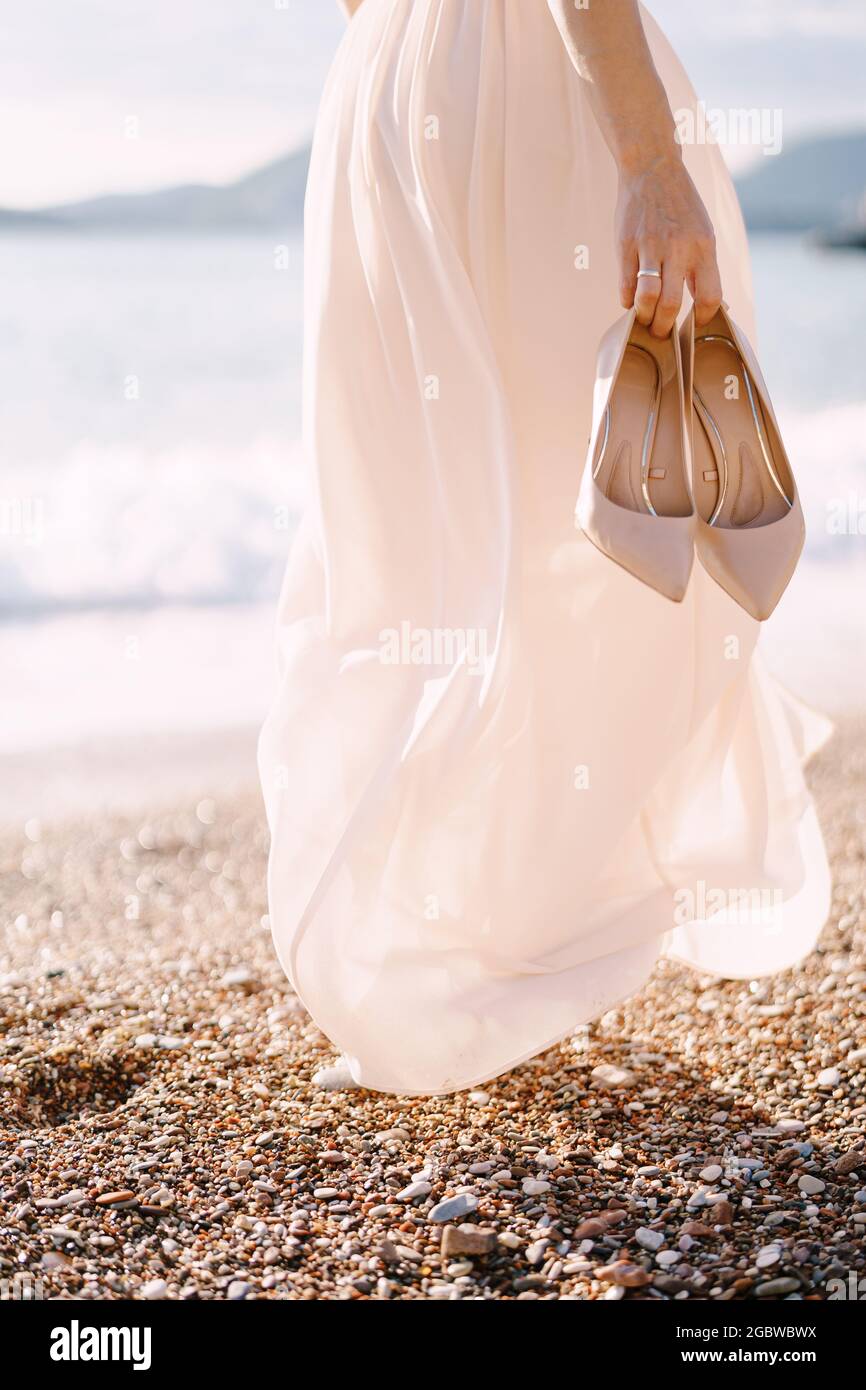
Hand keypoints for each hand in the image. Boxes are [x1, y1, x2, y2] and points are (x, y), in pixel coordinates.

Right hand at [616, 152, 722, 337]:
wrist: (652, 167)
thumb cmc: (681, 206)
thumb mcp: (703, 232)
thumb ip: (704, 268)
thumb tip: (712, 306)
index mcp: (703, 247)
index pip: (710, 297)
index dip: (702, 319)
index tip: (693, 324)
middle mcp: (678, 248)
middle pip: (671, 305)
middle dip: (664, 328)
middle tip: (661, 332)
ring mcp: (650, 246)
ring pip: (646, 298)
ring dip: (644, 318)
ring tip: (644, 320)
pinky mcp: (626, 245)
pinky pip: (625, 286)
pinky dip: (628, 301)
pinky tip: (631, 300)